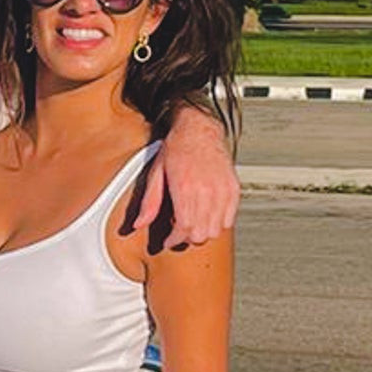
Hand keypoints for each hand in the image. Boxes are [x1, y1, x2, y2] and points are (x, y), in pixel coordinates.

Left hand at [133, 112, 238, 247]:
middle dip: (187, 238)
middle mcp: (207, 192)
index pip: (184, 228)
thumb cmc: (176, 149)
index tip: (168, 241)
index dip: (175, 240)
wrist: (199, 130)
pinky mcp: (233, 189)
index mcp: (185, 189)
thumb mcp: (156, 174)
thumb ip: (149, 203)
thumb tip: (138, 225)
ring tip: (192, 224)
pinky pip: (229, 219)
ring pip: (217, 229)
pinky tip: (206, 217)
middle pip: (201, 233)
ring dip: (203, 232)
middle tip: (178, 234)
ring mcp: (223, 191)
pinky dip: (218, 224)